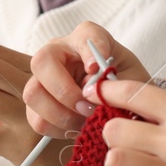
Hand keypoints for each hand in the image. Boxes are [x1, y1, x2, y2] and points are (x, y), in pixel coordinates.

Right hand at [23, 22, 152, 139]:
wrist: (119, 100)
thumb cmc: (125, 83)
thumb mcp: (132, 80)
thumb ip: (117, 84)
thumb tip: (91, 94)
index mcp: (88, 39)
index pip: (87, 36)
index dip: (90, 51)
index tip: (96, 68)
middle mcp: (59, 52)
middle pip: (42, 62)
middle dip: (64, 91)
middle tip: (87, 108)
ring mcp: (44, 77)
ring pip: (33, 93)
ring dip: (60, 114)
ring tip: (84, 122)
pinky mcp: (38, 103)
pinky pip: (36, 119)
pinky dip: (57, 129)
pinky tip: (76, 127)